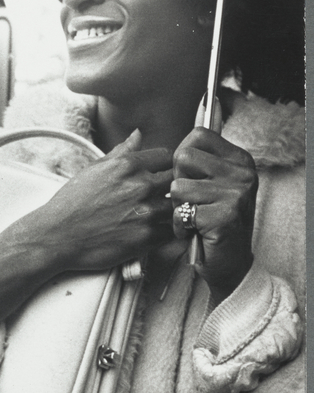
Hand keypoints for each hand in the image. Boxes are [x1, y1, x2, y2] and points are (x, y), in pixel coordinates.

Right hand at [26, 129, 173, 274]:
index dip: (165, 165)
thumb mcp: (94, 169)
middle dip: (170, 186)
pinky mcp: (147, 238)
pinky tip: (152, 231)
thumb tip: (137, 135)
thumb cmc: (73, 202)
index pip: (168, 156)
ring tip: (156, 215)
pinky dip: (165, 232)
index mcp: (128, 164)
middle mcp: (140, 185)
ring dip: (170, 210)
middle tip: (160, 195)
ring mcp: (146, 212)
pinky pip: (171, 232)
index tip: (161, 173)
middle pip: (176, 179)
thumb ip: (121, 152)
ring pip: (178, 206)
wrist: (58, 235)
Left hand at [171, 128, 256, 302]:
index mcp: (239, 159)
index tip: (189, 176)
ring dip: (178, 206)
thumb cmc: (210, 219)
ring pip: (178, 185)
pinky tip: (194, 231)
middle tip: (192, 201)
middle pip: (184, 157)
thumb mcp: (208, 181)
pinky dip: (180, 225)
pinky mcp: (224, 217)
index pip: (198, 135)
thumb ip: (192, 155)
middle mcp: (242, 173)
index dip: (182, 156)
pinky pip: (181, 211)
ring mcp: (236, 194)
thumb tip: (150, 128)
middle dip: (178, 181)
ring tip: (194, 217)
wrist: (228, 263)